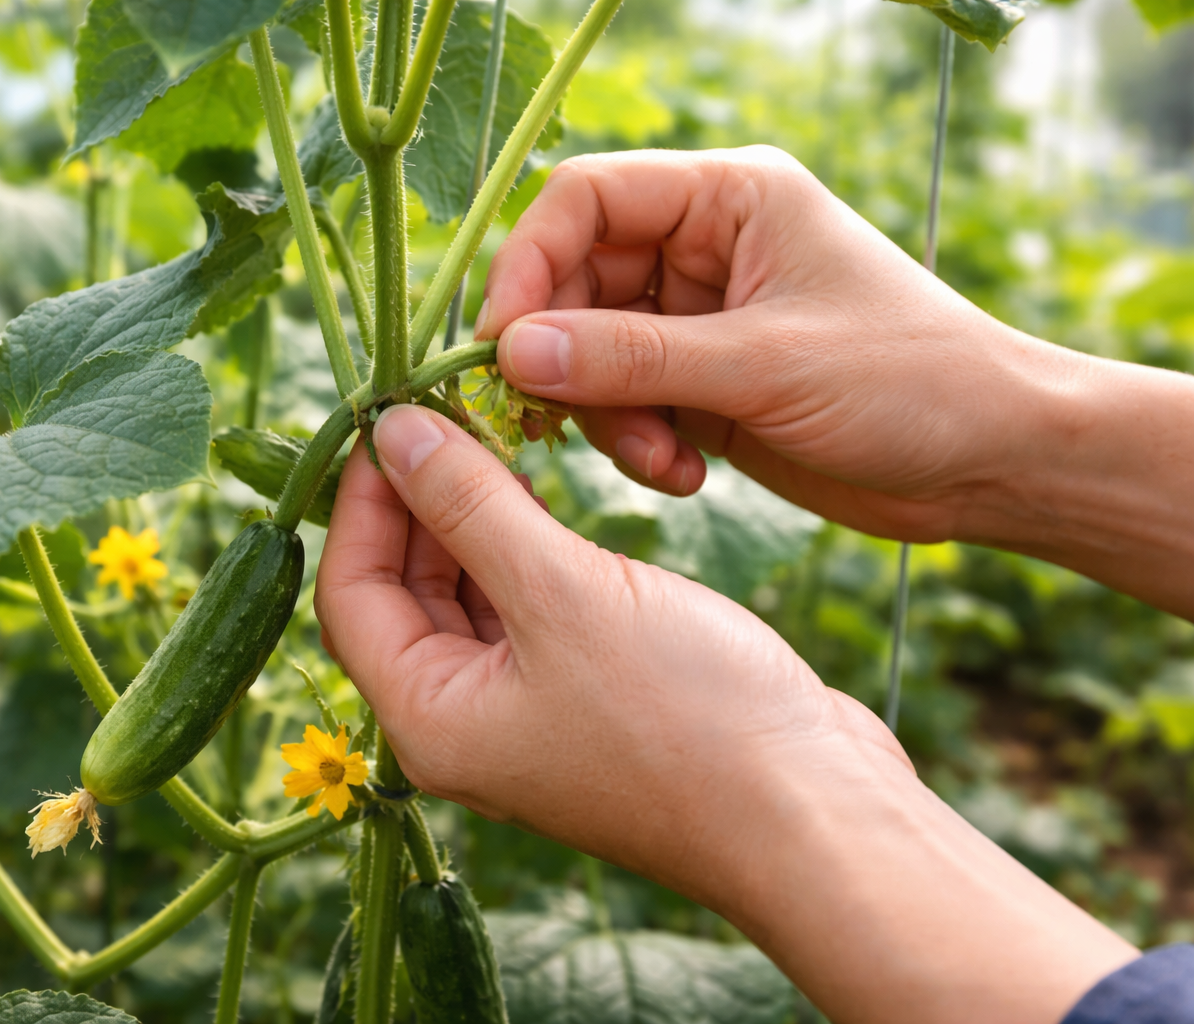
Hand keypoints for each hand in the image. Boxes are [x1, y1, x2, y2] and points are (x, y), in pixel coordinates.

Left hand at [316, 402, 1135, 1023]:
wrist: (817, 815)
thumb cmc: (688, 715)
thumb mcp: (563, 593)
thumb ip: (470, 508)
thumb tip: (393, 433)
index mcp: (430, 721)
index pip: (350, 593)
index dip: (362, 499)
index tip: (392, 415)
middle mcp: (463, 726)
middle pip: (402, 593)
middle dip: (416, 501)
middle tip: (444, 409)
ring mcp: (525, 716)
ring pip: (465, 597)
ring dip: (470, 519)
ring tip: (489, 433)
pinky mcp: (582, 700)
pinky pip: (524, 611)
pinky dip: (521, 550)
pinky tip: (536, 496)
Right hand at [476, 146, 1193, 616]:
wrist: (992, 462)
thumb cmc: (909, 381)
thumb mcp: (764, 365)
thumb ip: (632, 359)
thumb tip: (510, 352)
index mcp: (727, 199)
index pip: (585, 200)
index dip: (529, 265)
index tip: (500, 345)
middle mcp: (703, 250)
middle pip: (573, 284)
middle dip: (565, 359)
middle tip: (557, 423)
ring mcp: (699, 321)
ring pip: (589, 355)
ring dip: (603, 416)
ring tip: (658, 461)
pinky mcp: (702, 387)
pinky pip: (624, 406)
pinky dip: (635, 444)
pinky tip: (685, 477)